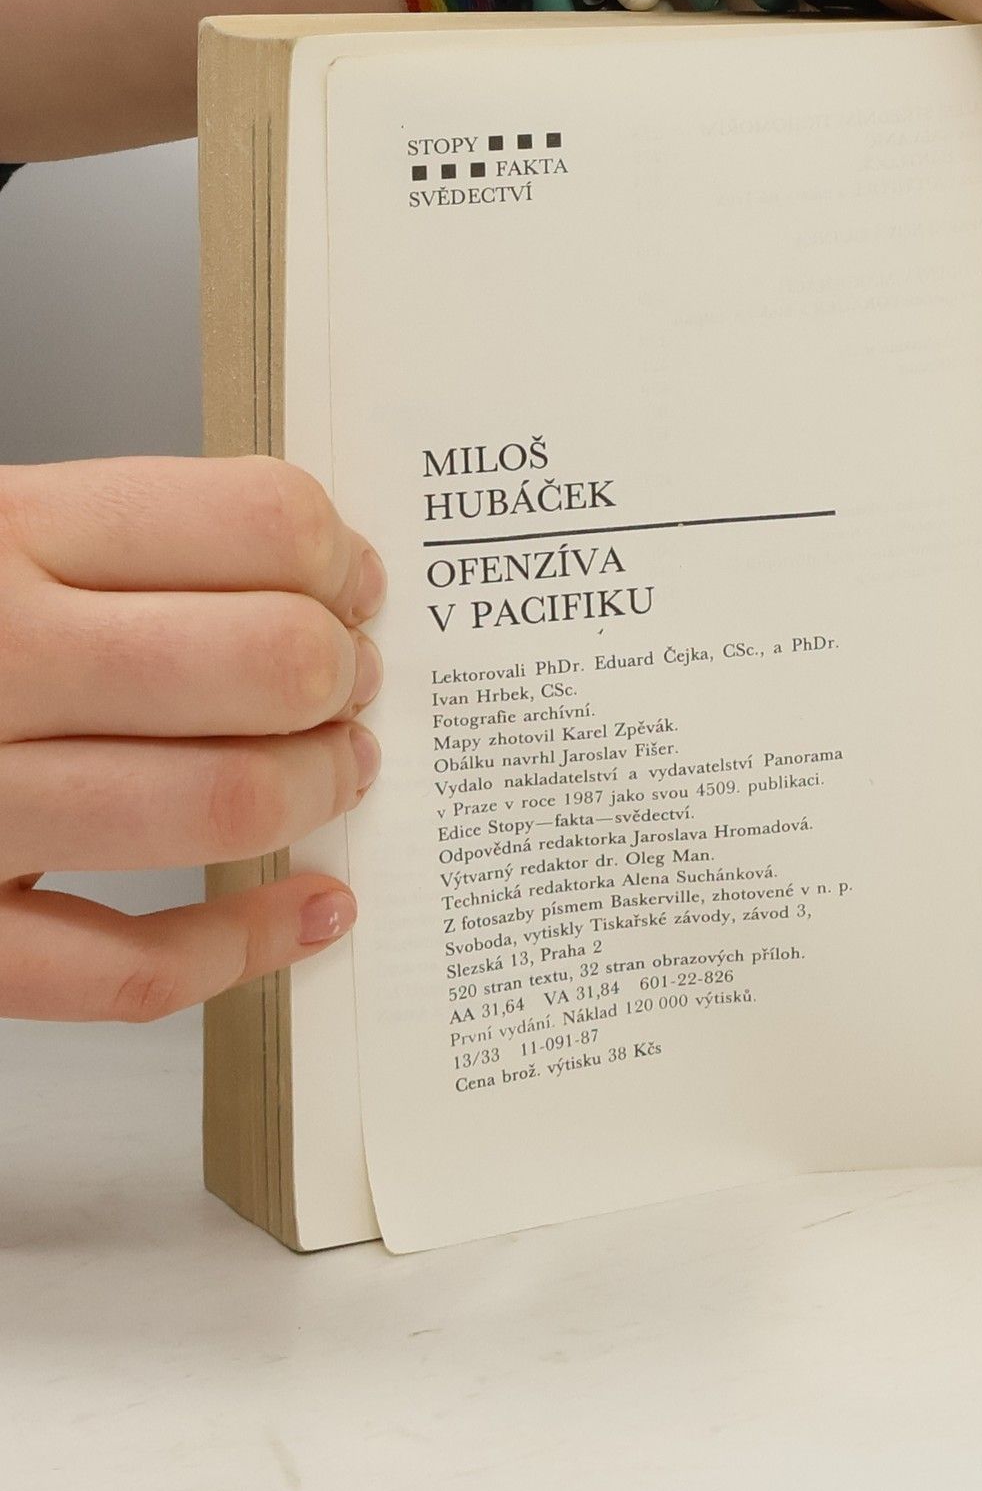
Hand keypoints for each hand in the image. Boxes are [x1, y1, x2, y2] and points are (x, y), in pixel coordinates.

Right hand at [0, 457, 383, 1021]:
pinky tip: (308, 907)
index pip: (253, 521)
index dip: (338, 558)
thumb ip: (119, 542)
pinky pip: (131, 969)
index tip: (354, 586)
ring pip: (225, 806)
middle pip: (266, 663)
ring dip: (321, 791)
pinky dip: (247, 945)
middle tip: (350, 684)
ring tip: (337, 771)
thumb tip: (322, 579)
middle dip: (343, 678)